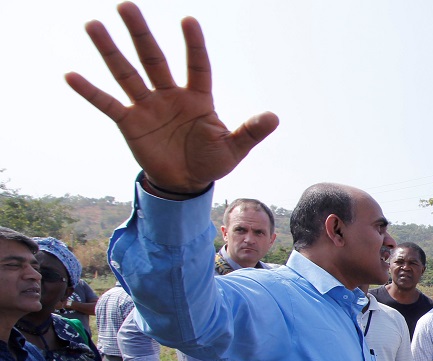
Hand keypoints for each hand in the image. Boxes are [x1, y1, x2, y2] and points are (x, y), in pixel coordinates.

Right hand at [65, 3, 277, 194]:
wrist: (187, 183)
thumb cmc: (212, 161)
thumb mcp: (234, 147)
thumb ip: (251, 131)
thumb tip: (274, 117)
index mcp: (198, 98)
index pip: (197, 65)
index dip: (193, 45)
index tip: (188, 20)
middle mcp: (170, 95)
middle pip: (154, 59)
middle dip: (141, 34)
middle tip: (126, 5)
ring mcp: (148, 107)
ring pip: (127, 73)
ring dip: (110, 50)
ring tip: (93, 24)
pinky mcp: (130, 123)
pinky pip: (107, 104)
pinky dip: (90, 91)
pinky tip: (70, 74)